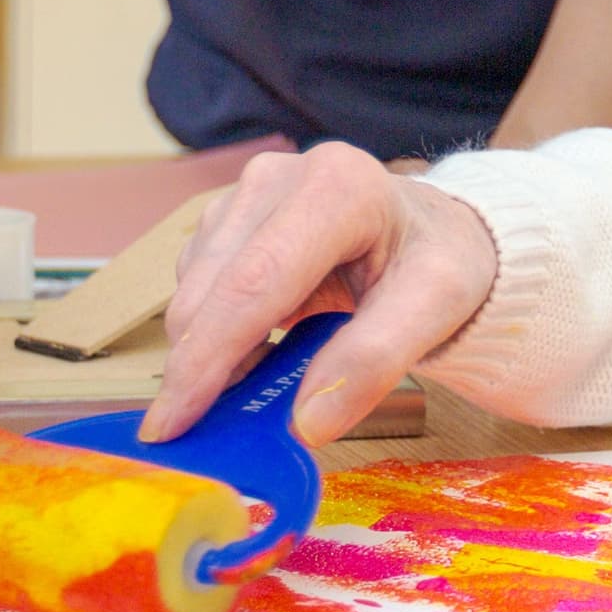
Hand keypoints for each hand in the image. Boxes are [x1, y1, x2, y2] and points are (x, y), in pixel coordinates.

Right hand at [147, 142, 497, 444]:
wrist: (429, 232)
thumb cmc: (435, 264)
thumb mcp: (435, 308)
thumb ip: (376, 361)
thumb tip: (306, 424)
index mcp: (337, 188)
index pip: (256, 284)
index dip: (209, 358)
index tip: (175, 423)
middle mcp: (279, 177)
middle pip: (211, 288)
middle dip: (194, 369)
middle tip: (197, 434)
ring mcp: (245, 193)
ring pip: (193, 290)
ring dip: (206, 352)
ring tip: (258, 382)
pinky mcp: (227, 216)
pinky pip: (197, 286)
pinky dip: (213, 333)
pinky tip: (256, 351)